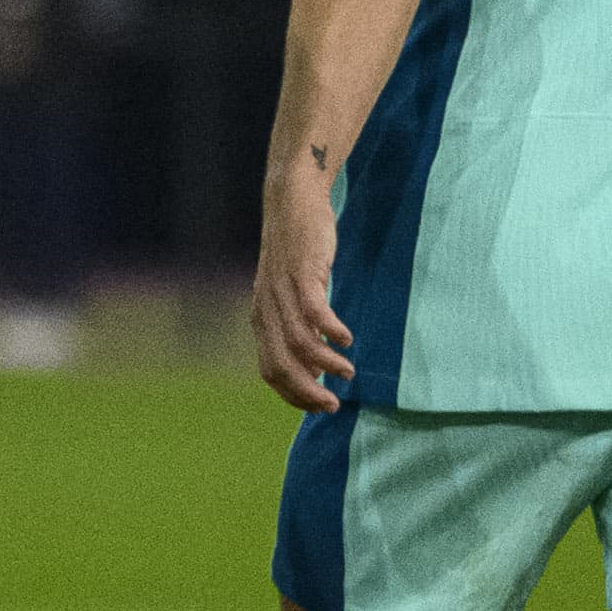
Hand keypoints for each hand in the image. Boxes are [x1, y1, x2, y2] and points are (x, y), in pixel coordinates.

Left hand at [250, 162, 353, 413]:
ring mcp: (282, 291)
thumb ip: (296, 326)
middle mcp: (267, 309)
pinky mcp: (301, 272)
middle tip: (334, 404)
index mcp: (263, 319)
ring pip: (298, 341)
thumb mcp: (289, 294)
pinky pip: (313, 310)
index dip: (293, 394)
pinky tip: (347, 338)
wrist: (291, 203)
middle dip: (308, 391)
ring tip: (348, 372)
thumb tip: (315, 366)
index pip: (270, 371)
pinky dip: (329, 329)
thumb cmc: (295, 253)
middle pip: (282, 364)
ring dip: (324, 363)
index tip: (319, 407)